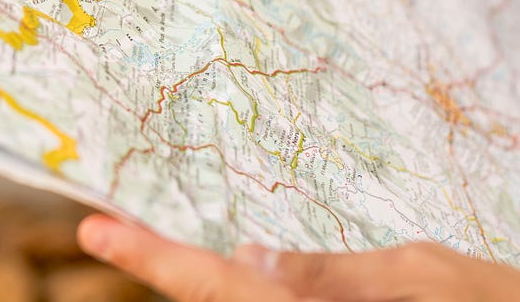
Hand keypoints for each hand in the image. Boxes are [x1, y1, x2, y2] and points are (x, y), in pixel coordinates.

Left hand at [77, 215, 519, 301]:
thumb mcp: (427, 275)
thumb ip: (333, 276)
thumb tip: (249, 263)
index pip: (218, 289)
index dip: (152, 257)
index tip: (92, 227)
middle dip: (169, 267)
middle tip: (110, 227)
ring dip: (213, 283)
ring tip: (169, 242)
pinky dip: (265, 294)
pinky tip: (254, 272)